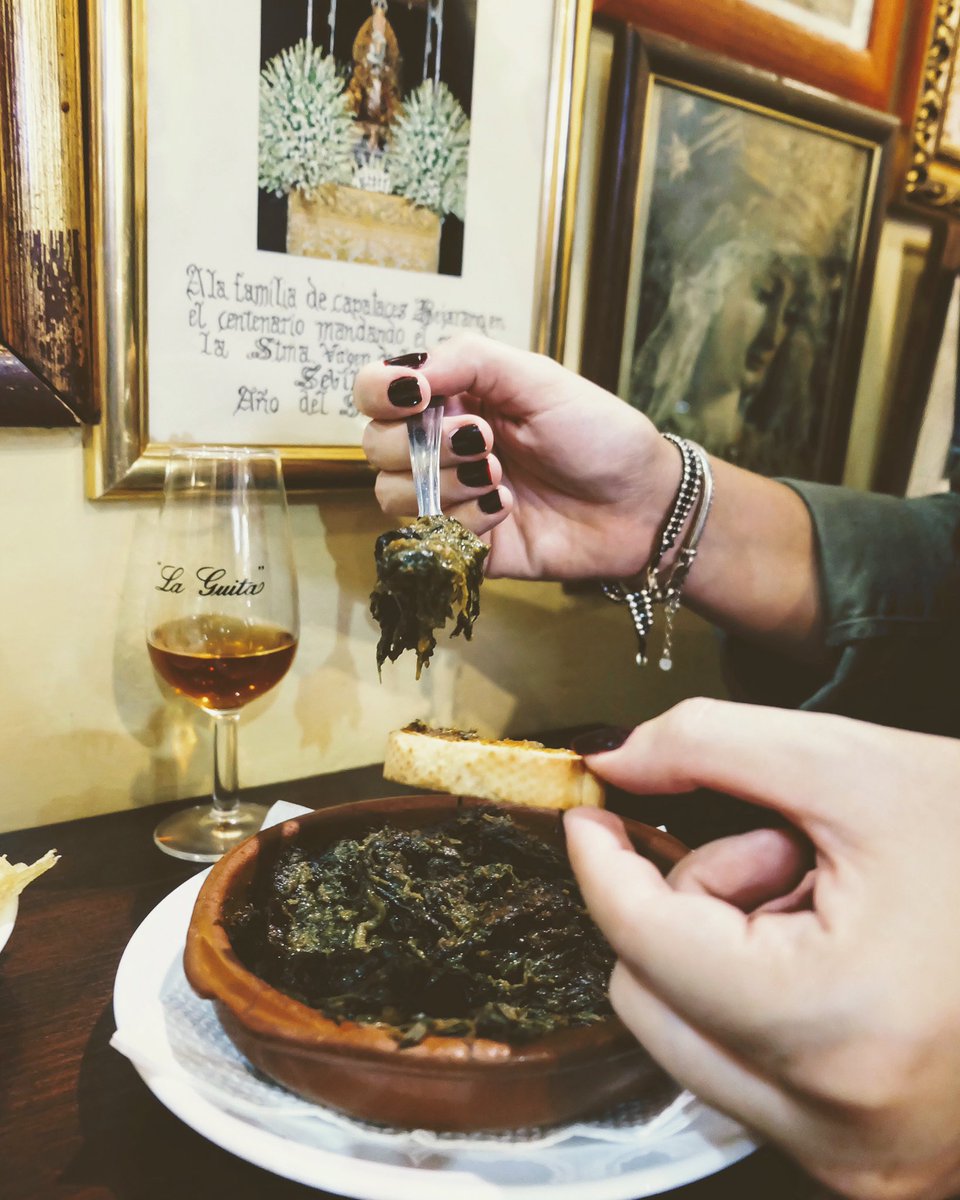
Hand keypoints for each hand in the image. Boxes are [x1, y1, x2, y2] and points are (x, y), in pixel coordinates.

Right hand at [353, 333, 679, 579]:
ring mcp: (450, 496)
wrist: (640, 505)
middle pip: (376, 444)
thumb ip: (469, 359)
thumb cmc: (598, 434)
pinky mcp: (464, 543)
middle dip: (422, 443)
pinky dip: (469, 518)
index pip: (376, 389)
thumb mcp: (538, 378)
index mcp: (454, 396)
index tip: (416, 396)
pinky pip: (431, 534)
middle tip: (483, 439)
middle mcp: (441, 445)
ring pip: (393, 493)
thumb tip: (409, 372)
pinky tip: (510, 509)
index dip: (380, 392)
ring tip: (500, 477)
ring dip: (445, 483)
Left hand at [565, 700, 959, 1199]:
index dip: (601, 862)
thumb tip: (613, 760)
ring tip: (823, 899)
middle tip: (778, 853)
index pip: (642, 939)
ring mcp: (855, 1165)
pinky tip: (837, 951)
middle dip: (689, 905)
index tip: (589, 814)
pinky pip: (746, 1076)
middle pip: (651, 996)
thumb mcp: (857, 765)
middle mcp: (835, 1129)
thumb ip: (709, 744)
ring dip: (724, 953)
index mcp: (831, 1026)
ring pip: (690, 1040)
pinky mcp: (870, 1171)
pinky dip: (757, 1002)